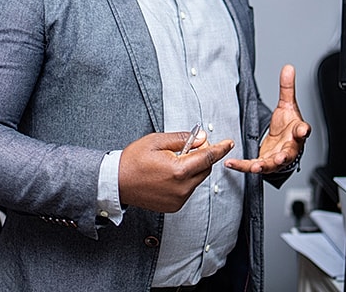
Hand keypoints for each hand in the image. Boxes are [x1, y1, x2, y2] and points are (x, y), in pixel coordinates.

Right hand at [118, 129, 233, 212]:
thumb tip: (201, 139)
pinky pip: (187, 190)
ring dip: (192, 169)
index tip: (229, 143)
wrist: (116, 182)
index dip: (220, 148)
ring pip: (196, 180)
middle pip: (205, 169)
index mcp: (178, 170)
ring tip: (172, 162)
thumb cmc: (133, 160)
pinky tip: (168, 175)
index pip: (207, 157)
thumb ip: (182, 139)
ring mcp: (178, 199)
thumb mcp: (156, 141)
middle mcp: (181, 188)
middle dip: (202, 157)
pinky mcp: (174, 206)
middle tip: (189, 147)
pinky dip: (184, 181)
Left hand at [225, 64, 310, 173]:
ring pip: (271, 165)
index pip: (302, 131)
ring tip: (255, 167)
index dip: (303, 130)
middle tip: (280, 158)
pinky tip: (231, 163)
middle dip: (284, 156)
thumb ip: (287, 88)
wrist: (284, 143)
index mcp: (296, 133)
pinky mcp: (264, 164)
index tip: (302, 130)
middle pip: (289, 153)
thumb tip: (288, 68)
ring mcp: (276, 159)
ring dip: (263, 166)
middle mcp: (288, 149)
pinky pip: (252, 166)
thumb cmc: (288, 127)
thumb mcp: (287, 105)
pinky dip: (242, 166)